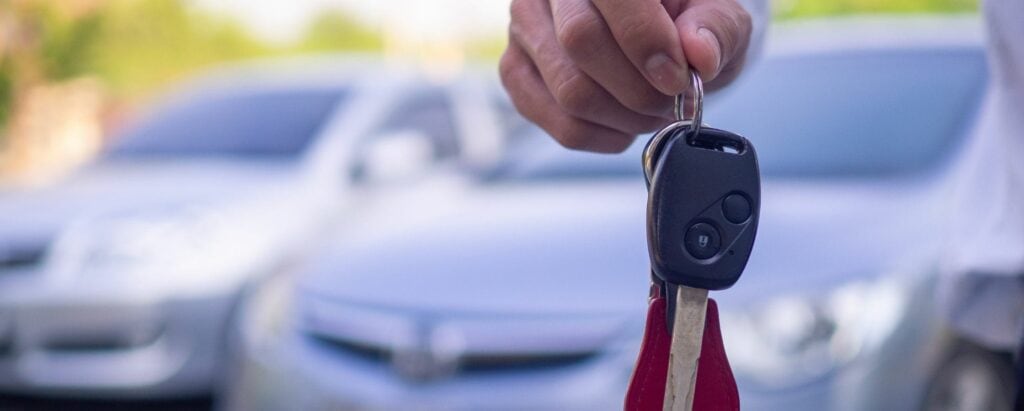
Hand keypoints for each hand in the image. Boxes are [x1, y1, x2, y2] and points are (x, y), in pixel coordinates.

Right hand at [500, 0, 751, 151]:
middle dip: (640, 88)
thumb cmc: (685, 18)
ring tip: (654, 111)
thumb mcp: (719, 13)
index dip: (645, 41)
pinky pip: (561, 124)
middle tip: (673, 100)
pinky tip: (626, 122)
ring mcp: (524, 27)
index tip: (677, 77)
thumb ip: (718, 27)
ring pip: (570, 91)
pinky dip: (606, 136)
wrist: (658, 37)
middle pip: (580, 40)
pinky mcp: (517, 72)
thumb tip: (699, 53)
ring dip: (627, 117)